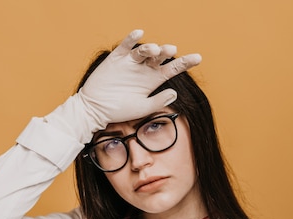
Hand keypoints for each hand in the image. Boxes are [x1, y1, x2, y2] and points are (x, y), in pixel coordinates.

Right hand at [45, 30, 201, 142]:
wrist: (94, 109)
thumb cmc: (118, 110)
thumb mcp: (141, 108)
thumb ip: (158, 101)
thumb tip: (174, 92)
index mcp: (152, 80)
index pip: (172, 68)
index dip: (185, 62)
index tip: (198, 58)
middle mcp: (143, 69)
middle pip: (159, 56)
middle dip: (166, 52)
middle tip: (171, 50)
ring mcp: (130, 63)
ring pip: (144, 50)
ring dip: (150, 47)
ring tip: (154, 49)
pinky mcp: (116, 58)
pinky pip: (125, 46)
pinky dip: (131, 39)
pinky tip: (139, 33)